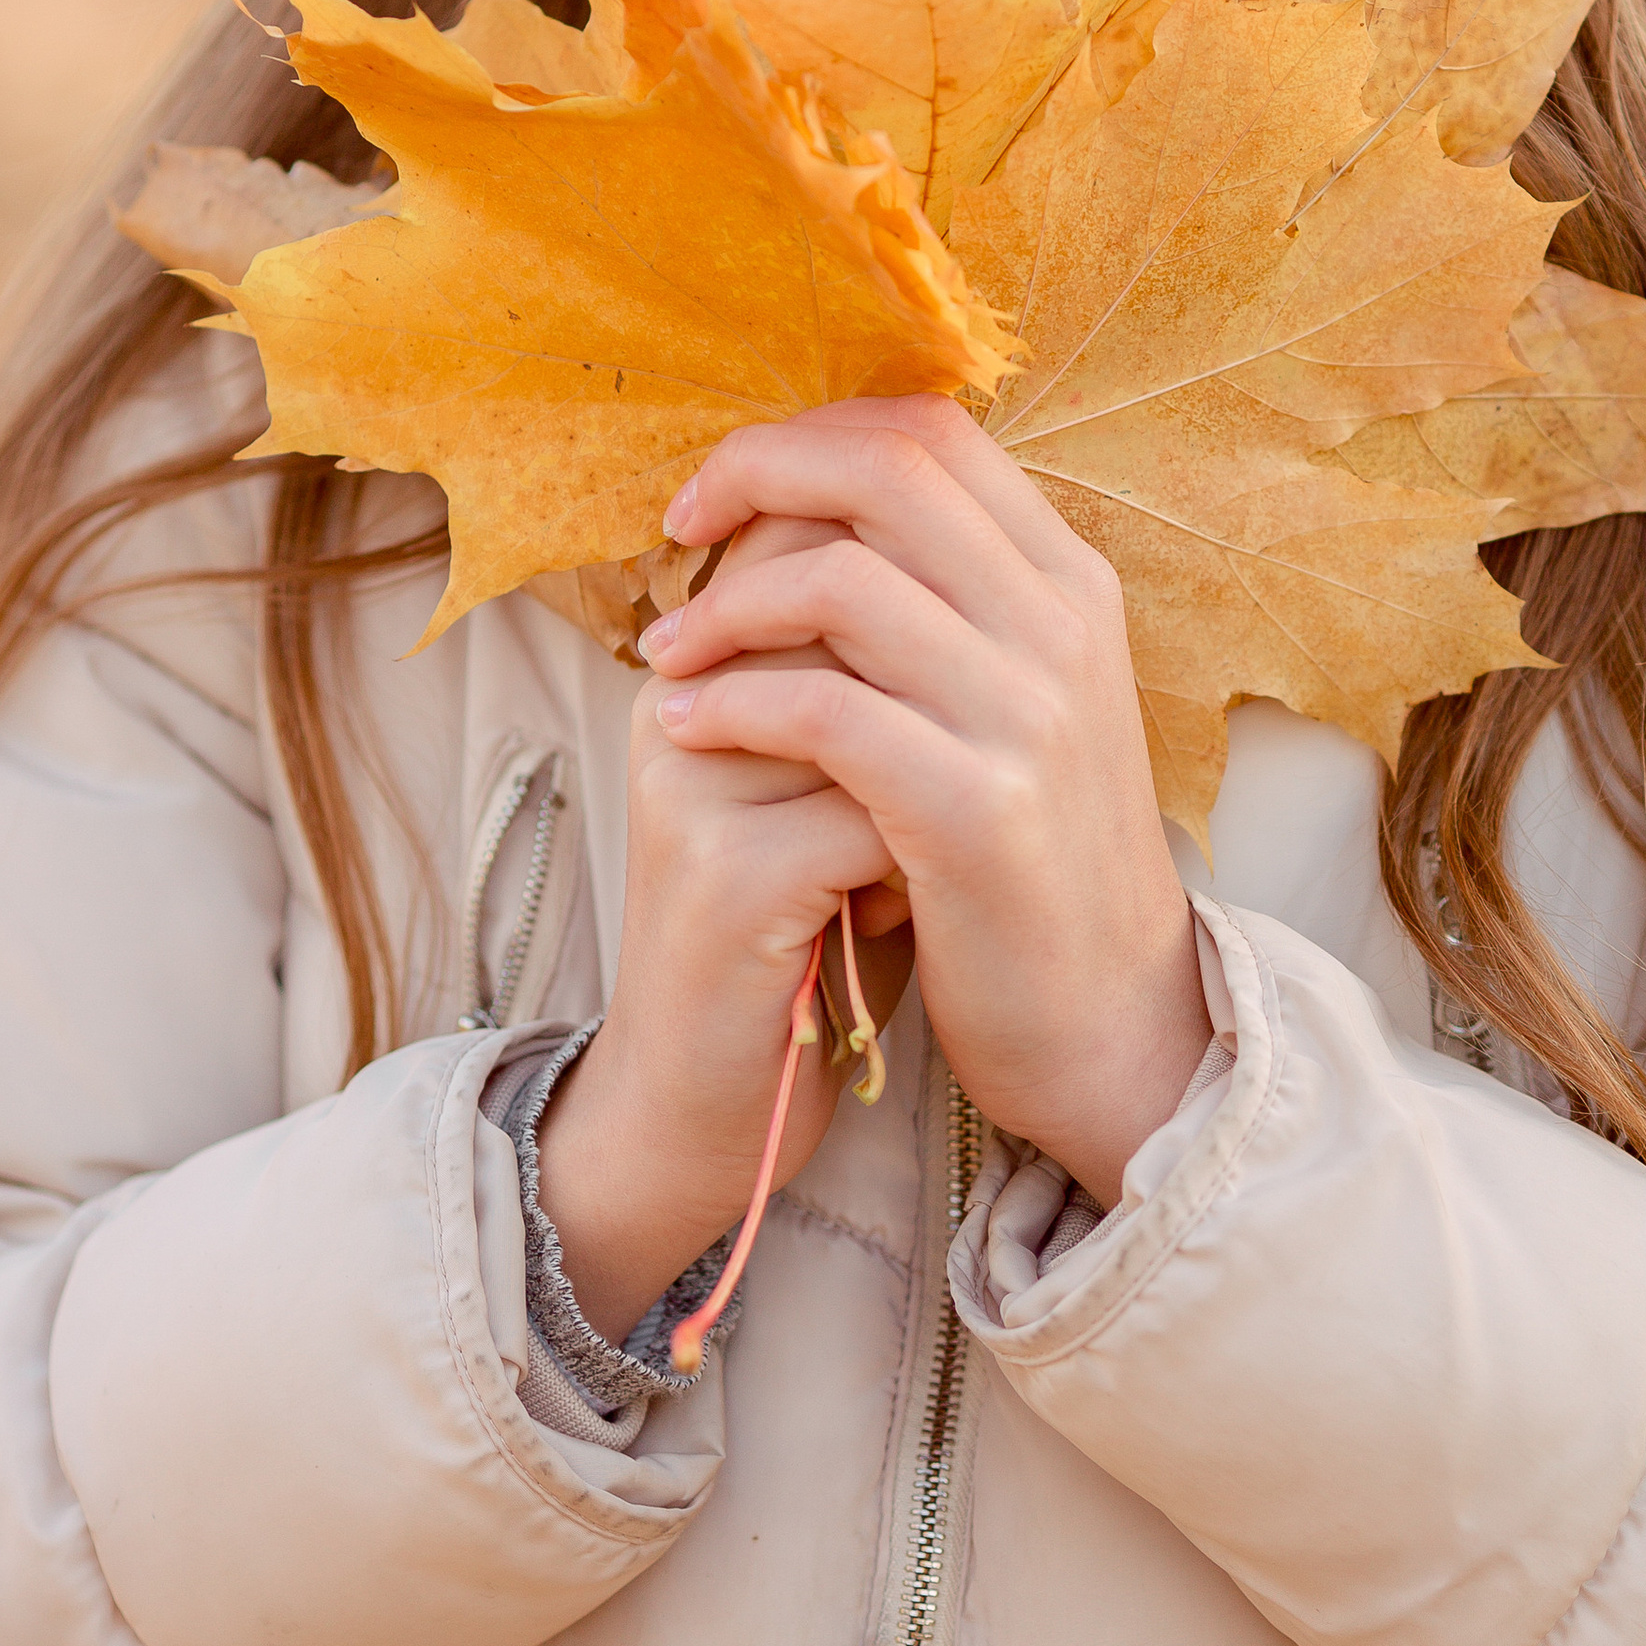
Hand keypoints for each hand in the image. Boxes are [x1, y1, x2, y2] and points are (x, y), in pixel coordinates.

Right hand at [529, 511, 911, 1341]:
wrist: (706, 1111)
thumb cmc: (793, 936)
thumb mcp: (815, 787)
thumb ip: (856, 678)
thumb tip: (967, 572)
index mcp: (698, 675)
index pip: (808, 533)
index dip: (907, 592)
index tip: (944, 688)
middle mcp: (679, 711)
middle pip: (838, 597)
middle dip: (925, 683)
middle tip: (939, 768)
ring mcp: (695, 789)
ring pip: (875, 704)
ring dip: (928, 775)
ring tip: (909, 845)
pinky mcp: (730, 877)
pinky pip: (873, 812)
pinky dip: (915, 858)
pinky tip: (896, 906)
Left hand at [641, 398, 1209, 1204]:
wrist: (1110, 1018)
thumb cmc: (1028, 856)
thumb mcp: (1016, 701)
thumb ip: (946, 604)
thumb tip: (808, 511)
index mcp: (1069, 582)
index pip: (930, 434)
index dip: (809, 435)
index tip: (726, 490)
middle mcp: (1062, 626)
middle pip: (886, 473)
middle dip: (757, 476)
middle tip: (682, 530)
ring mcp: (1030, 715)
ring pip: (844, 583)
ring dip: (727, 607)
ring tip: (670, 656)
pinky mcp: (981, 809)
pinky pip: (827, 710)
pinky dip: (737, 704)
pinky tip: (691, 729)